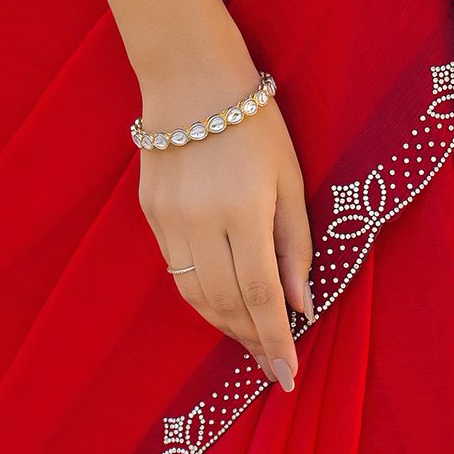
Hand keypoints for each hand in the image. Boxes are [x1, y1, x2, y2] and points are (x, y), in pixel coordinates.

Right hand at [136, 55, 314, 392]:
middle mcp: (202, 221)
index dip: (275, 340)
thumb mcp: (291, 180)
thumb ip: (296, 246)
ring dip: (226, 326)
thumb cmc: (255, 124)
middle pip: (227, 304)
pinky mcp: (151, 215)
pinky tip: (225, 307)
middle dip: (252, 340)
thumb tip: (302, 306)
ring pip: (197, 296)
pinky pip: (179, 273)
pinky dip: (204, 298)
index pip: (262, 294)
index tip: (287, 376)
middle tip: (273, 365)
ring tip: (252, 341)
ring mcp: (170, 220)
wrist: (190, 78)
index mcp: (245, 209)